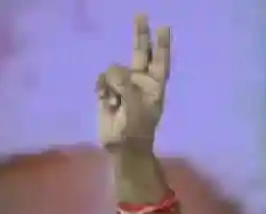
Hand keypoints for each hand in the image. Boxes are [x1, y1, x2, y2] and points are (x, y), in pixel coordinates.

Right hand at [96, 15, 169, 153]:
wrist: (121, 147)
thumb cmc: (136, 129)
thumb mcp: (136, 105)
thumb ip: (125, 84)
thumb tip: (111, 72)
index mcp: (154, 86)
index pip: (160, 61)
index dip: (161, 45)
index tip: (164, 27)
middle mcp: (140, 82)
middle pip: (140, 52)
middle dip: (140, 34)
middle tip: (141, 14)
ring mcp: (124, 86)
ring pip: (114, 69)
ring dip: (111, 82)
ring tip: (114, 101)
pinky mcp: (108, 92)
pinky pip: (102, 79)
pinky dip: (101, 87)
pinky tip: (103, 99)